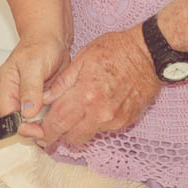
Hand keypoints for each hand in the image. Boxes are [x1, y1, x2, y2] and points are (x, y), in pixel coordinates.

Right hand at [0, 35, 68, 138]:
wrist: (54, 37)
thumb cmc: (41, 44)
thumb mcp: (34, 65)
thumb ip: (30, 89)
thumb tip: (27, 112)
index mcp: (6, 84)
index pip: (7, 114)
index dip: (21, 126)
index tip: (37, 131)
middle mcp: (14, 92)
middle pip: (19, 119)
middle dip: (33, 127)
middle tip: (49, 130)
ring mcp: (28, 95)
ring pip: (32, 118)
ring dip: (43, 122)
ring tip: (55, 122)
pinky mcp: (40, 96)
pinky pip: (44, 112)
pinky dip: (51, 115)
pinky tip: (59, 114)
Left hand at [36, 26, 158, 146]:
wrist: (148, 54)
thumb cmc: (117, 50)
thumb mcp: (82, 58)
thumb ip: (62, 83)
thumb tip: (44, 100)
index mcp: (85, 94)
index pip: (57, 122)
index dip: (45, 131)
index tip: (39, 132)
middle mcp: (100, 112)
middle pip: (71, 137)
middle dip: (60, 134)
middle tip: (56, 125)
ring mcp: (114, 119)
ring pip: (88, 135)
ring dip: (79, 129)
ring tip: (78, 112)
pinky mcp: (126, 121)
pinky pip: (104, 130)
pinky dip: (96, 123)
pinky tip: (96, 107)